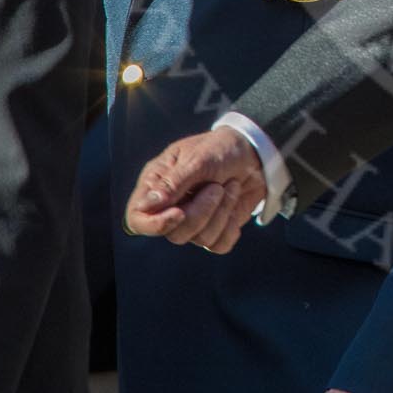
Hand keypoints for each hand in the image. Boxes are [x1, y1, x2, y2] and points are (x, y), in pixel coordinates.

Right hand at [123, 128, 267, 254]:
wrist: (254, 152)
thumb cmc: (220, 148)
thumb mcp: (197, 158)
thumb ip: (173, 183)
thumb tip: (145, 207)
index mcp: (157, 185)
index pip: (137, 219)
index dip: (154, 225)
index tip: (179, 213)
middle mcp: (171, 207)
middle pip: (175, 234)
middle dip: (201, 212)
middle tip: (217, 186)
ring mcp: (193, 220)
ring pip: (200, 239)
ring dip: (221, 212)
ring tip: (229, 186)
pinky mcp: (215, 229)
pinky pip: (219, 244)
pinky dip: (231, 225)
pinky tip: (234, 200)